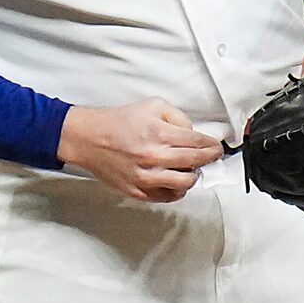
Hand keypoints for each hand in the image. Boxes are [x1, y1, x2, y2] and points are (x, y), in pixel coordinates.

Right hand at [57, 98, 224, 202]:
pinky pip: (167, 197)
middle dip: (209, 158)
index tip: (216, 147)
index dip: (212, 145)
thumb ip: (177, 117)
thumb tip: (192, 133)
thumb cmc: (117, 122)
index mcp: (159, 133)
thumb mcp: (152, 106)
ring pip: (185, 183)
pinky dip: (176, 190)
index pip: (198, 143)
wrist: (87, 138)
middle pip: (196, 162)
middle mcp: (154, 157)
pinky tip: (175, 182)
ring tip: (190, 169)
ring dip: (193, 175)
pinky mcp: (137, 190)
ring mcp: (145, 177)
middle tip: (211, 156)